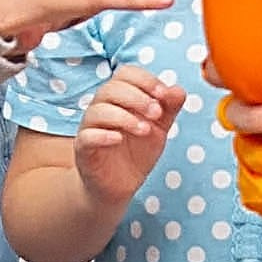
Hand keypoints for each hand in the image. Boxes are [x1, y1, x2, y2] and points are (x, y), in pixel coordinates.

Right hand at [74, 66, 186, 212]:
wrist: (118, 187)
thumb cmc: (135, 153)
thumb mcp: (159, 129)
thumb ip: (169, 109)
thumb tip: (178, 89)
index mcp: (119, 98)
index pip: (125, 74)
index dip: (145, 80)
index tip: (164, 94)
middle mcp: (101, 108)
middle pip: (111, 89)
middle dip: (138, 98)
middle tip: (157, 114)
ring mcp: (89, 128)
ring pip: (98, 111)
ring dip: (125, 117)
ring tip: (146, 130)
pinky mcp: (83, 150)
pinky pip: (87, 136)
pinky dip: (103, 135)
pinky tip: (119, 139)